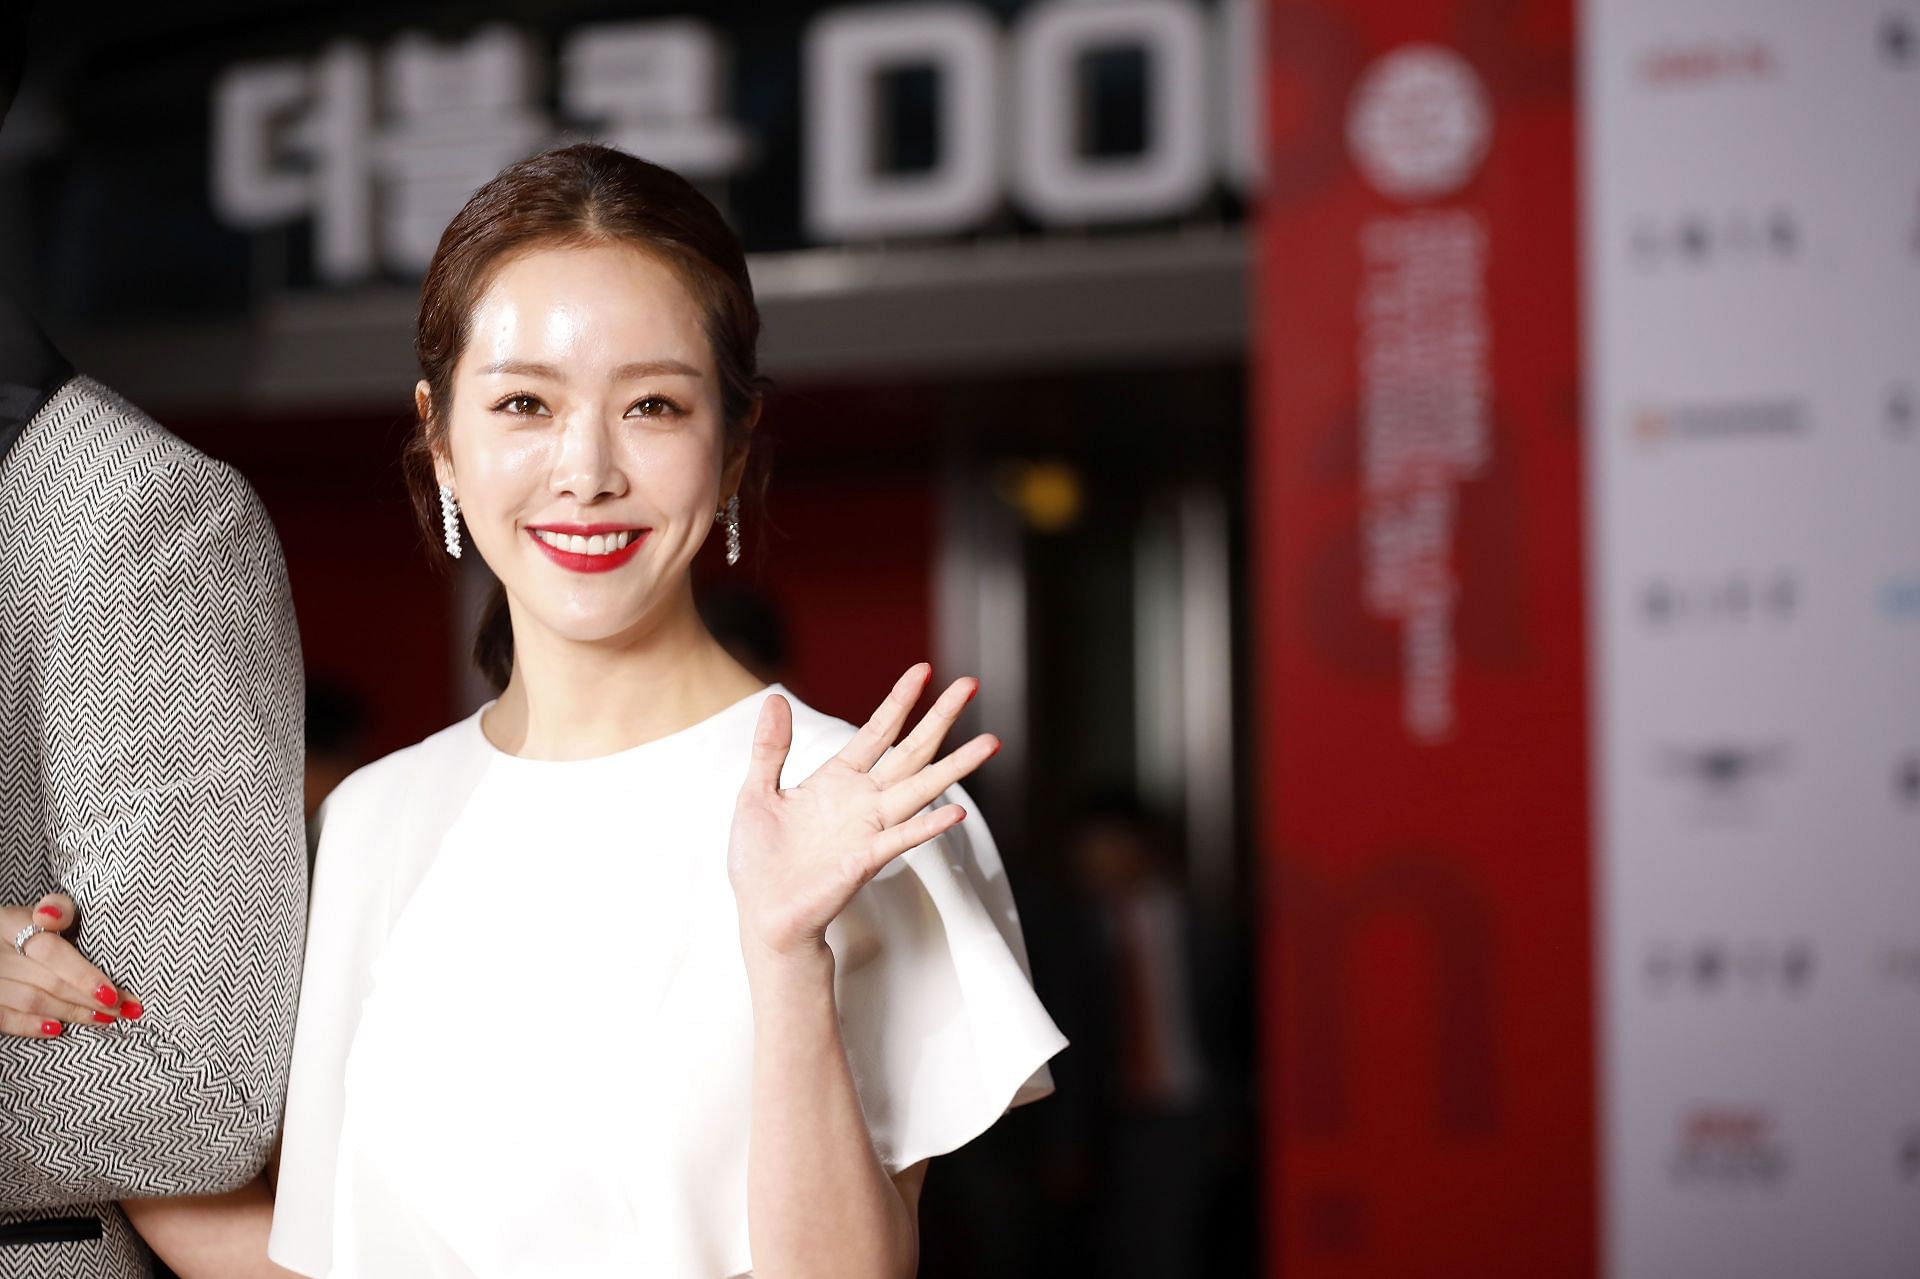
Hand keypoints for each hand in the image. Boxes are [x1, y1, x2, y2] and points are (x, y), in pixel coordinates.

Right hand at [0, 893, 138, 1037]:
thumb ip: (59, 910)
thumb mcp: (48, 913)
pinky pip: (2, 1018)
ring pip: (30, 1000)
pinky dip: (29, 1026)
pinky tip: (56, 1029)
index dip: (83, 974)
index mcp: (10, 923)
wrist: (5, 945)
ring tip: (102, 1018)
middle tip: (121, 1010)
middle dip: (87, 997)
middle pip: (46, 980)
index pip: (50, 950)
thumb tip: (49, 917)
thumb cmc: (38, 927)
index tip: (112, 994)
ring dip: (69, 1013)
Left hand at [727, 663, 999, 963]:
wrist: (763, 916)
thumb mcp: (757, 793)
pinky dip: (929, 826)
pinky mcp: (864, 860)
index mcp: (836, 781)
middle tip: (970, 684)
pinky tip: (955, 811)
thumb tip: (775, 700)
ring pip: (921, 789)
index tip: (924, 669)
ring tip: (989, 742)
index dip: (900, 700)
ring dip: (955, 766)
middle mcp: (862, 801)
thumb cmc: (760, 862)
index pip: (876, 731)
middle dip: (941, 717)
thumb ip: (770, 748)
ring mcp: (869, 829)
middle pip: (911, 750)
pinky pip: (902, 838)